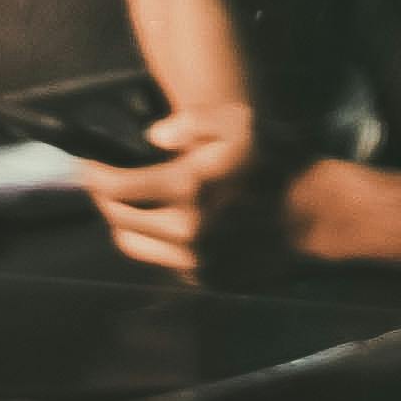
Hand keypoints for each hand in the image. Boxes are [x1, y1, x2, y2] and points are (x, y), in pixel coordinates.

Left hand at [76, 105, 262, 281]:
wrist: (316, 213)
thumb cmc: (277, 160)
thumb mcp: (239, 122)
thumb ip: (188, 123)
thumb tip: (150, 139)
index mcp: (187, 188)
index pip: (117, 188)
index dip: (93, 175)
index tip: (84, 163)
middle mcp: (184, 231)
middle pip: (118, 219)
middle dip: (102, 198)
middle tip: (102, 180)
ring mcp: (194, 261)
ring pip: (134, 247)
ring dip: (123, 224)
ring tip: (127, 203)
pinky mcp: (206, 278)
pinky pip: (163, 261)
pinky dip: (156, 242)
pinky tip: (166, 222)